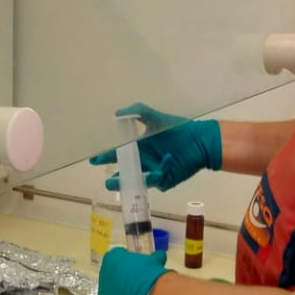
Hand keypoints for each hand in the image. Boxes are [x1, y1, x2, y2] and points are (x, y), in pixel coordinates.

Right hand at [88, 103, 221, 191]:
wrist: (200, 140)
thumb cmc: (177, 129)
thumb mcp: (156, 117)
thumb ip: (137, 111)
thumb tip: (117, 113)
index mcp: (138, 147)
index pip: (118, 153)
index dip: (105, 157)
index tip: (94, 159)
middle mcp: (143, 161)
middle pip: (125, 172)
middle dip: (115, 177)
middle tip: (107, 180)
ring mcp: (153, 172)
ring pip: (137, 181)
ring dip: (129, 183)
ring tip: (123, 183)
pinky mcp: (165, 180)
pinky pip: (157, 180)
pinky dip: (157, 174)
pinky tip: (162, 166)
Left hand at [98, 248, 169, 294]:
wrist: (149, 292)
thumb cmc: (151, 273)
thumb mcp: (154, 261)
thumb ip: (154, 257)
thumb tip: (160, 256)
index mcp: (113, 256)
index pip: (118, 256)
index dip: (129, 263)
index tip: (137, 268)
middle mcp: (103, 269)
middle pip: (112, 272)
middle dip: (123, 276)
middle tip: (135, 282)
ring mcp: (102, 286)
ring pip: (111, 287)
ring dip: (120, 289)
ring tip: (134, 294)